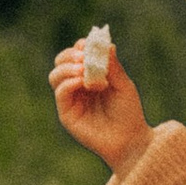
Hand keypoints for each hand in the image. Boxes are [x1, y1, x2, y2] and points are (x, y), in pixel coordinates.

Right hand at [50, 35, 152, 173]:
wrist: (130, 140)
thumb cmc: (128, 112)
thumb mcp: (124, 86)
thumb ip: (114, 67)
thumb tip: (108, 45)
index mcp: (90, 76)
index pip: (77, 56)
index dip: (80, 47)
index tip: (88, 44)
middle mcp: (77, 86)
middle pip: (61, 63)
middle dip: (70, 55)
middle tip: (83, 56)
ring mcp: (70, 100)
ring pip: (55, 76)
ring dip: (67, 68)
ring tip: (83, 69)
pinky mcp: (67, 114)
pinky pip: (61, 93)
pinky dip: (68, 83)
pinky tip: (82, 82)